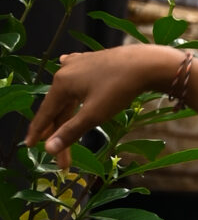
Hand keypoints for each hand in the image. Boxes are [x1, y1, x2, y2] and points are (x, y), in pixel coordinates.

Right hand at [25, 44, 180, 155]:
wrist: (144, 64)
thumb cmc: (118, 88)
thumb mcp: (93, 114)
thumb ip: (70, 131)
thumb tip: (49, 148)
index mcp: (62, 82)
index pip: (45, 113)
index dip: (38, 131)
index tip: (30, 145)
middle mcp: (66, 70)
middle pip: (58, 107)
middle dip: (59, 132)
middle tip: (60, 157)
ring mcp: (79, 64)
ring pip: (68, 95)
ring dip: (65, 115)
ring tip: (59, 130)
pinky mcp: (92, 62)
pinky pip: (76, 80)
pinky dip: (71, 90)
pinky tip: (66, 77)